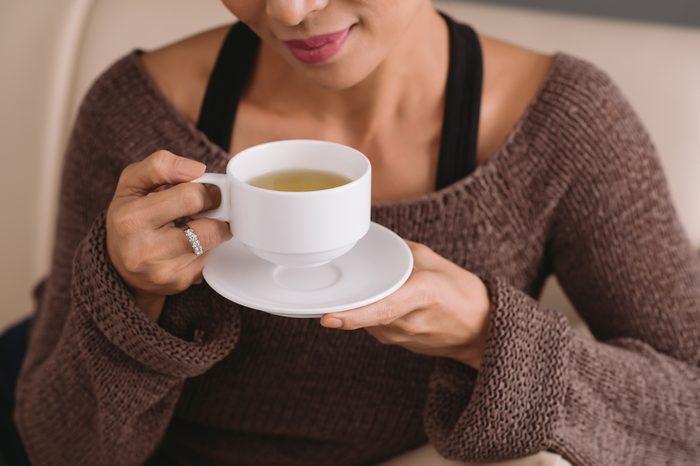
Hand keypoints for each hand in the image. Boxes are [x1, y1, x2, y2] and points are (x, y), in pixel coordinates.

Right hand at [106, 150, 231, 320]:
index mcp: (131, 219)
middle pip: (208, 229)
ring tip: (198, 224)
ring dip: (215, 231)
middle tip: (211, 206)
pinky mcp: (180, 283)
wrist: (119, 266)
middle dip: (216, 213)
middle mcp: (146, 251)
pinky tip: (190, 246)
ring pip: (213, 245)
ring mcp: (164, 272)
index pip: (190, 198)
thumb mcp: (132, 183)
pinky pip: (210, 260)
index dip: (207, 190)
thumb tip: (198, 169)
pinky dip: (207, 250)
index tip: (208, 190)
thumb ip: (160, 165)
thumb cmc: (129, 217)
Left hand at [320, 241, 491, 368]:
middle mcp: (410, 321)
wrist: (482, 330)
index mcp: (423, 295)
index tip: (328, 317)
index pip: (382, 309)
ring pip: (366, 320)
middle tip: (326, 292)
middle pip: (367, 315)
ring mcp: (404, 337)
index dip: (353, 315)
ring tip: (367, 288)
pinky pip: (373, 325)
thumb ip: (399, 252)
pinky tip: (377, 300)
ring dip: (360, 304)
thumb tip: (368, 240)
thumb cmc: (461, 291)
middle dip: (346, 304)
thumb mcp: (433, 260)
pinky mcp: (398, 344)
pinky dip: (369, 311)